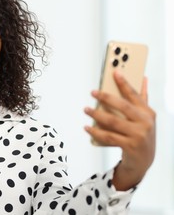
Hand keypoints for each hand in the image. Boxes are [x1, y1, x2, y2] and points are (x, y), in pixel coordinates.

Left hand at [84, 71, 155, 190]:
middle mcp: (145, 123)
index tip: (115, 72)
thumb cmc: (141, 135)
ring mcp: (138, 135)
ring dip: (97, 114)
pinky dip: (96, 132)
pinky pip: (109, 137)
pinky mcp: (129, 146)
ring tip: (86, 109)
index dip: (124, 83)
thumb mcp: (145, 117)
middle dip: (106, 97)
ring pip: (113, 122)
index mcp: (148, 112)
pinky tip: (87, 127)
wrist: (144, 161)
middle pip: (122, 106)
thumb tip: (143, 78)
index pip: (134, 94)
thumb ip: (143, 98)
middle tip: (93, 92)